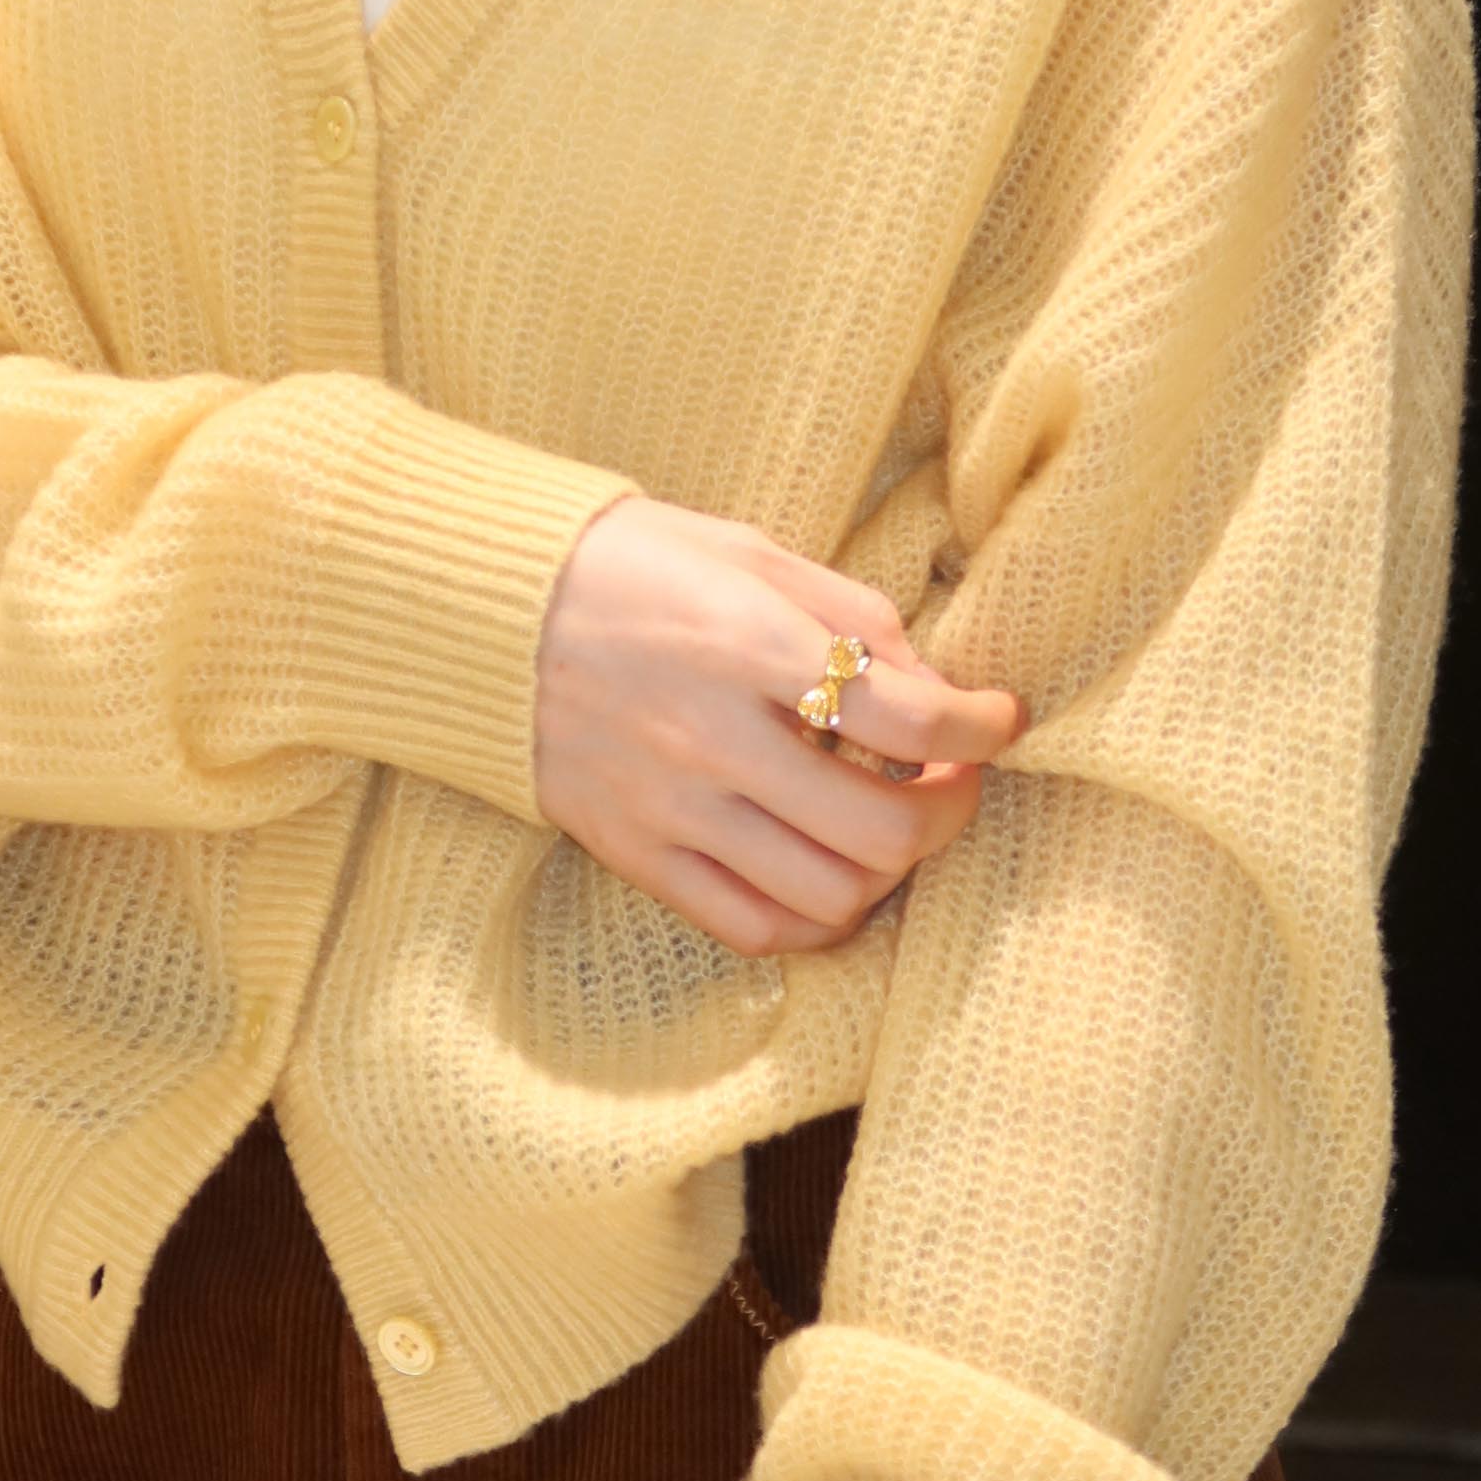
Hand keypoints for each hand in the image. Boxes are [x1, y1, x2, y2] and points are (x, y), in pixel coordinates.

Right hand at [533, 495, 1027, 955]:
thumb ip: (853, 618)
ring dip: (889, 872)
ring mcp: (671, 808)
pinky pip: (754, 927)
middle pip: (883, 830)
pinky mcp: (636, 854)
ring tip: (890, 827)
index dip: (980, 728)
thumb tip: (939, 690)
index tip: (996, 719)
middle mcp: (712, 738)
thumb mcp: (750, 554)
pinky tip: (829, 871)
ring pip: (831, 895)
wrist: (484, 611)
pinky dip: (816, 917)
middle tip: (952, 783)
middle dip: (950, 815)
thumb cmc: (632, 568)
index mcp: (747, 644)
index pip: (907, 719)